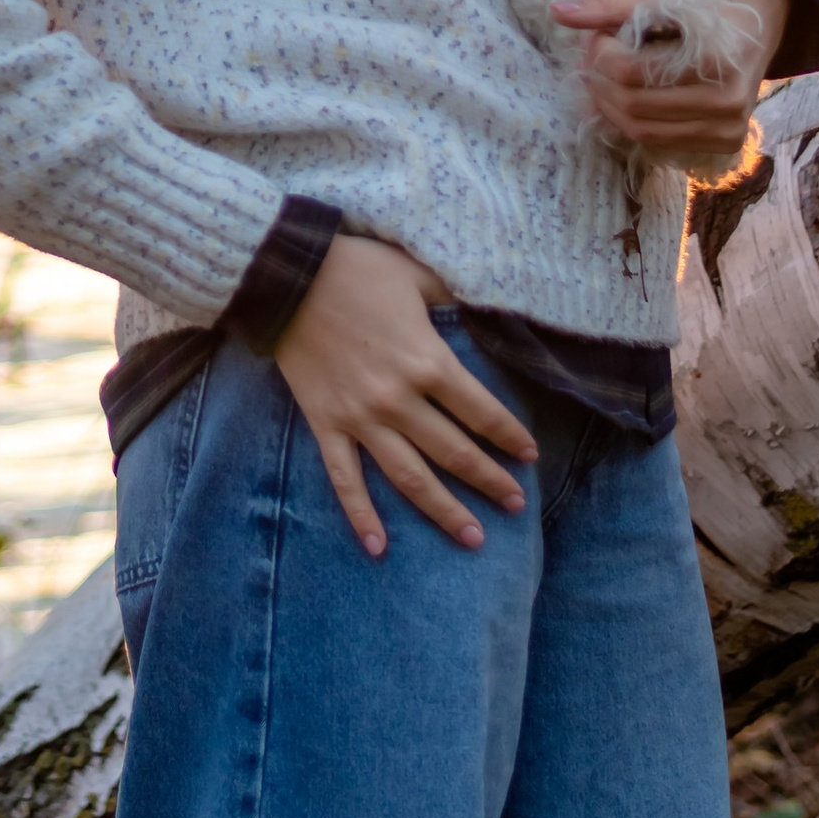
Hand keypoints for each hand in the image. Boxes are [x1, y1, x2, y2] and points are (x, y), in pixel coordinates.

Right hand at [273, 235, 536, 559]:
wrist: (289, 277)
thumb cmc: (357, 269)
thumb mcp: (417, 274)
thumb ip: (454, 297)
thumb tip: (484, 310)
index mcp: (427, 361)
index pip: (481, 411)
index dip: (510, 436)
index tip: (529, 457)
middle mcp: (398, 399)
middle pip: (454, 452)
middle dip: (490, 481)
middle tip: (516, 506)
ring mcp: (360, 418)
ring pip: (410, 477)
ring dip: (443, 510)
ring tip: (473, 538)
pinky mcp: (327, 424)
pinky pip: (345, 479)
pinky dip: (361, 515)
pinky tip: (378, 548)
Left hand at [554, 0, 787, 172]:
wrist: (760, 22)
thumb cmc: (706, 2)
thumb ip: (608, 4)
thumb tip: (556, 12)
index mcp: (715, 60)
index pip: (631, 72)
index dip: (600, 55)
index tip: (597, 36)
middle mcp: (727, 101)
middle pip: (633, 106)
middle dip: (599, 81)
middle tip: (593, 58)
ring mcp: (729, 128)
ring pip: (643, 131)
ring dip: (610, 105)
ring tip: (604, 77)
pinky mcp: (726, 142)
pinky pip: (661, 142)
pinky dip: (634, 122)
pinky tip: (627, 97)